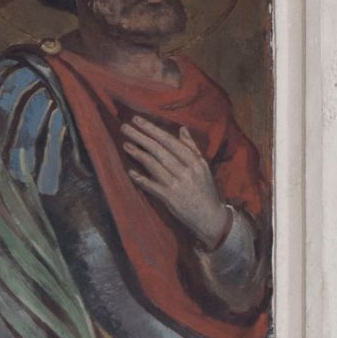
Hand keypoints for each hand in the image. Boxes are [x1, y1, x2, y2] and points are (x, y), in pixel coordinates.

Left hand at [120, 114, 232, 249]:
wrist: (211, 217)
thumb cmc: (206, 190)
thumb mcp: (203, 166)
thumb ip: (192, 148)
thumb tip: (182, 129)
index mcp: (195, 161)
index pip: (170, 141)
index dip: (153, 130)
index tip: (138, 120)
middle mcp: (186, 170)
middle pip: (160, 150)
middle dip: (142, 137)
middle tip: (126, 127)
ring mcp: (178, 184)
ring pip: (155, 166)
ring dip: (139, 154)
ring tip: (126, 144)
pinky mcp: (171, 199)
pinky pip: (153, 187)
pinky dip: (142, 179)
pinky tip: (131, 172)